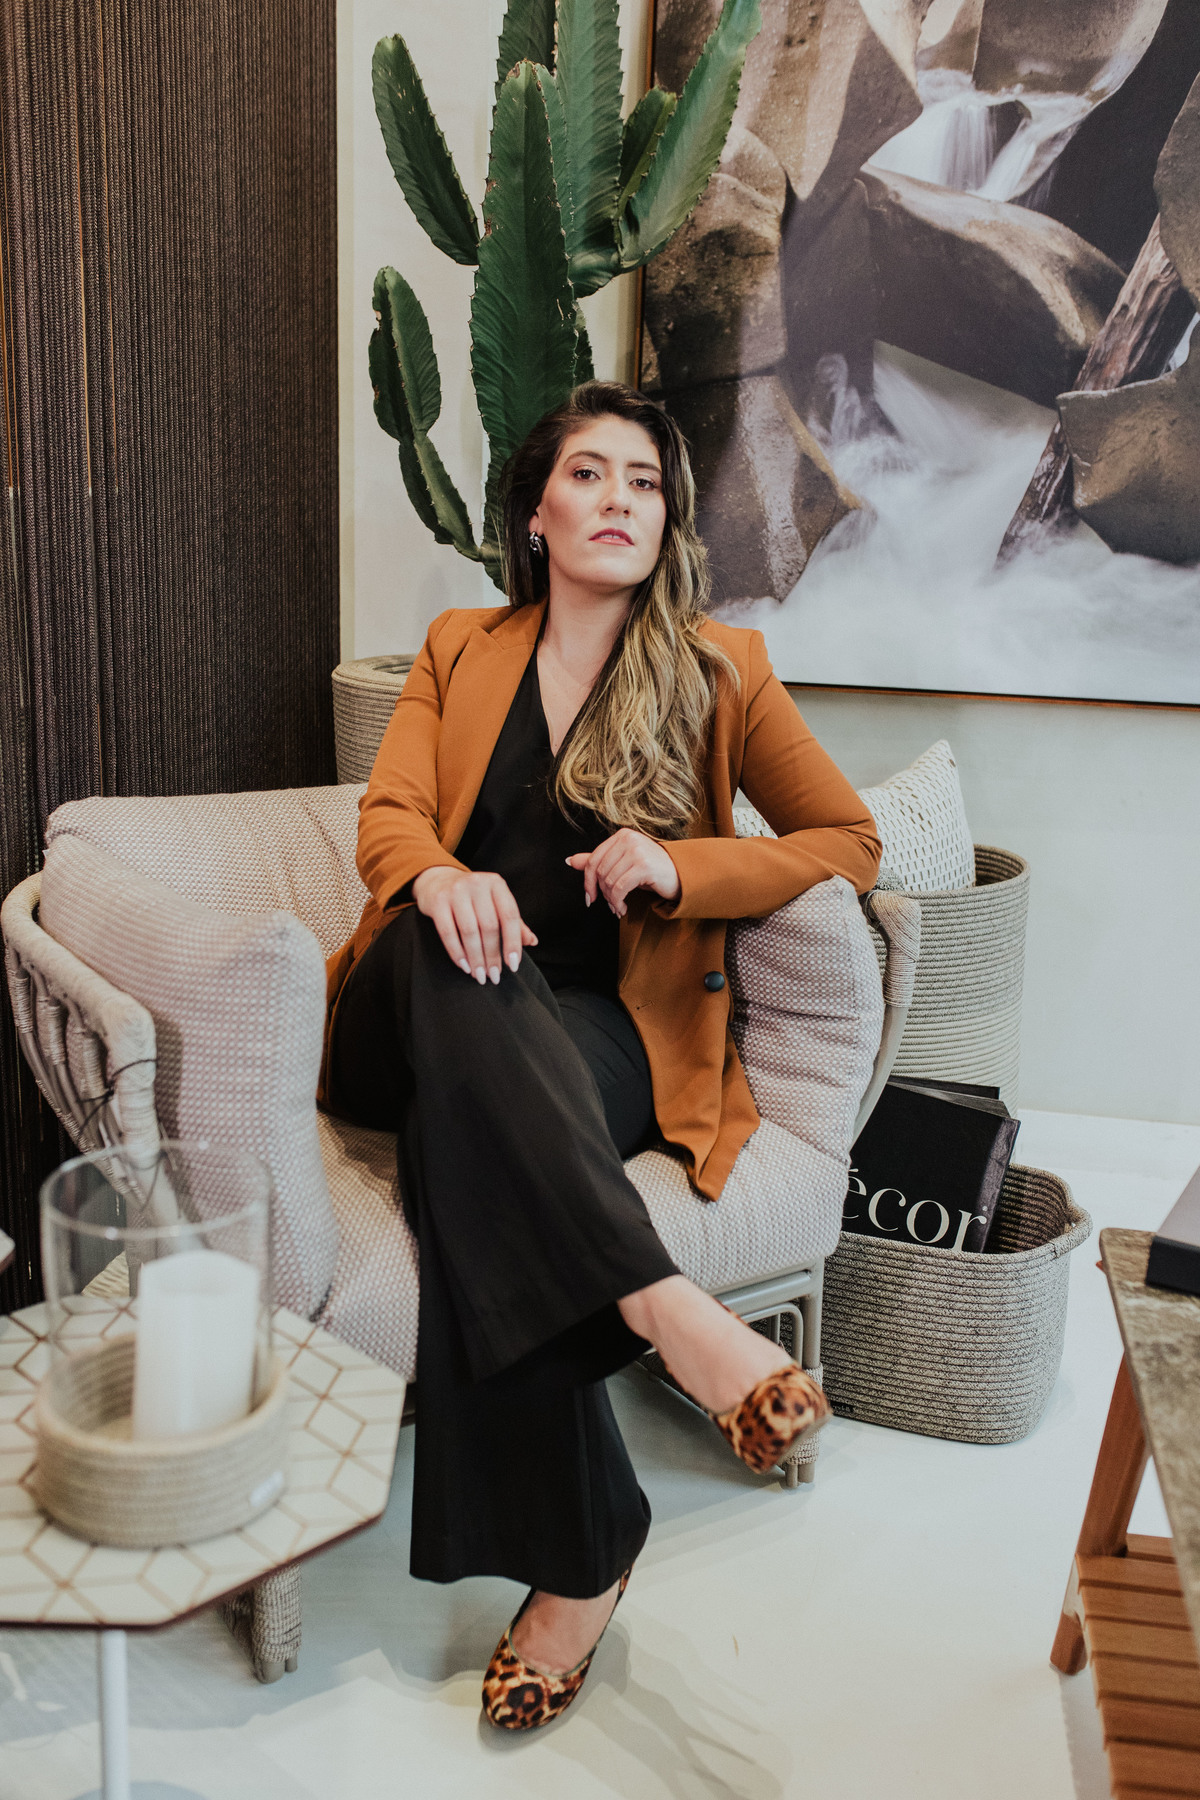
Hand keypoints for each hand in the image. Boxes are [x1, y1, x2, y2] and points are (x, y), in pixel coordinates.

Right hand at [411, 867, 537, 984]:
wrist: (438, 881)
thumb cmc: (473, 898)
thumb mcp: (495, 903)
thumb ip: (514, 922)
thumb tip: (532, 941)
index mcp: (497, 884)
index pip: (509, 916)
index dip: (513, 943)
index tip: (514, 965)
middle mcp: (477, 884)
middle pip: (489, 926)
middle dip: (492, 955)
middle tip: (494, 976)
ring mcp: (456, 891)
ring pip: (469, 931)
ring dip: (476, 958)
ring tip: (479, 975)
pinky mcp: (438, 901)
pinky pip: (448, 932)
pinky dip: (457, 953)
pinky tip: (464, 966)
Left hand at [566, 829, 680, 918]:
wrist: (680, 876)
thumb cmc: (651, 870)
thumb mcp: (623, 863)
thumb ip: (598, 861)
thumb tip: (571, 861)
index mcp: (621, 836)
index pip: (593, 859)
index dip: (587, 882)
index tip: (590, 897)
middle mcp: (628, 839)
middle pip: (600, 871)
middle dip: (602, 893)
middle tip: (610, 905)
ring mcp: (636, 851)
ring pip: (609, 881)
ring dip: (612, 900)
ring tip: (618, 907)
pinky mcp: (643, 865)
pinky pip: (620, 888)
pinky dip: (618, 901)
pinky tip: (623, 907)